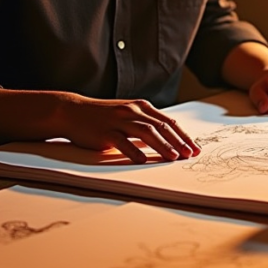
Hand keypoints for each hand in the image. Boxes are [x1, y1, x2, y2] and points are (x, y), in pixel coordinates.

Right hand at [56, 93, 200, 163]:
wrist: (73, 111)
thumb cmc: (102, 115)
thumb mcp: (127, 113)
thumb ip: (145, 122)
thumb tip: (167, 138)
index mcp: (141, 106)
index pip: (168, 121)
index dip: (183, 135)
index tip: (194, 147)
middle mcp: (132, 111)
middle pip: (161, 126)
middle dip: (178, 141)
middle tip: (190, 154)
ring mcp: (119, 120)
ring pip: (146, 132)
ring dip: (162, 145)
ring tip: (173, 157)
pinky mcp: (105, 132)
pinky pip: (122, 142)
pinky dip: (134, 151)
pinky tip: (142, 160)